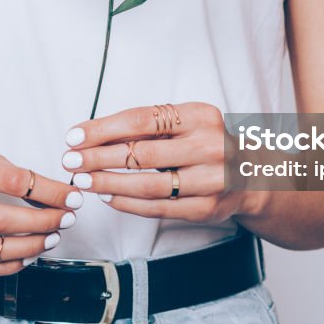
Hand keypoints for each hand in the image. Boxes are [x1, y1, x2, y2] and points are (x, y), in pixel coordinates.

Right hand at [0, 142, 82, 275]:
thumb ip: (6, 171)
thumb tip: (49, 193)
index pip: (12, 181)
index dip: (48, 192)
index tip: (71, 197)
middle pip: (0, 219)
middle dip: (42, 223)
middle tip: (66, 220)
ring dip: (28, 248)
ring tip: (51, 239)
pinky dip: (5, 266)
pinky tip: (26, 258)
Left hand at [60, 102, 261, 223]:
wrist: (254, 174)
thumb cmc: (205, 142)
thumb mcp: (185, 123)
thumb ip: (147, 127)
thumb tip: (91, 134)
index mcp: (200, 115)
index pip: (142, 120)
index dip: (103, 129)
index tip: (74, 136)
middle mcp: (209, 146)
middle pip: (142, 153)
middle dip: (98, 158)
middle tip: (70, 161)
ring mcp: (211, 180)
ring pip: (148, 184)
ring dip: (109, 183)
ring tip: (83, 181)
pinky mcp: (207, 208)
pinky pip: (159, 207)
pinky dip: (128, 203)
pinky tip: (107, 197)